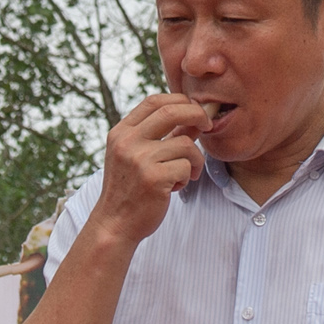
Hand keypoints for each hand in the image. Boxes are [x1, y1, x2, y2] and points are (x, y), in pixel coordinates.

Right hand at [91, 92, 211, 240]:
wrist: (115, 224)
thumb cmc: (130, 189)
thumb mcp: (138, 156)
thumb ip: (164, 135)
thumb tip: (195, 116)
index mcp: (121, 133)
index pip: (153, 101)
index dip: (178, 100)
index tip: (193, 110)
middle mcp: (127, 142)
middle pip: (172, 111)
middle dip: (197, 115)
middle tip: (208, 125)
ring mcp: (139, 159)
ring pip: (186, 144)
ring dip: (195, 159)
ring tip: (186, 174)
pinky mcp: (154, 178)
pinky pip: (187, 167)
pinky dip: (188, 177)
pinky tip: (175, 187)